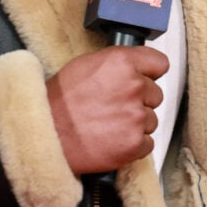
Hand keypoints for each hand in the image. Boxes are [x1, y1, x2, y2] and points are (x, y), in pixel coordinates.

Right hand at [46, 45, 168, 174]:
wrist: (47, 134)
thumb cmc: (59, 100)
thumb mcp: (84, 65)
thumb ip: (116, 63)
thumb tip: (135, 67)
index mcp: (122, 63)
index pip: (159, 63)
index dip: (149, 72)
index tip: (143, 78)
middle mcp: (134, 87)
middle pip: (155, 94)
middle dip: (139, 100)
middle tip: (114, 106)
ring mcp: (136, 116)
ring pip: (151, 120)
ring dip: (135, 123)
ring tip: (109, 124)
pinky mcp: (135, 143)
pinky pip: (147, 143)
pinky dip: (133, 144)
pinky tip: (112, 139)